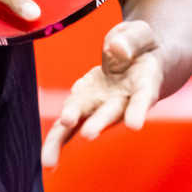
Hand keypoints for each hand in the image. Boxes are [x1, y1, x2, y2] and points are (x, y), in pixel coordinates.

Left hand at [41, 19, 163, 166]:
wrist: (141, 59)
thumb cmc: (142, 46)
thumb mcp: (140, 33)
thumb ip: (130, 40)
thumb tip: (115, 49)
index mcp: (144, 84)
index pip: (142, 98)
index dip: (138, 110)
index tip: (135, 124)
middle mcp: (122, 101)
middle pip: (109, 115)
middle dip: (98, 124)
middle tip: (89, 134)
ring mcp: (101, 104)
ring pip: (84, 123)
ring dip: (69, 138)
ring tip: (52, 158)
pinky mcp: (84, 102)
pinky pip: (70, 119)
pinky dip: (60, 136)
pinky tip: (47, 158)